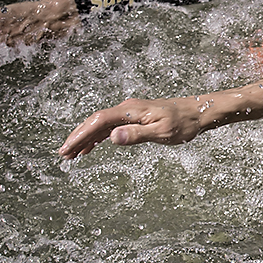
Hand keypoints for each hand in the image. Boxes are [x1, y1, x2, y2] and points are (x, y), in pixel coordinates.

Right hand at [59, 97, 203, 158]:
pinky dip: (98, 137)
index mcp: (130, 111)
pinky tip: (92, 147)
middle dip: (78, 137)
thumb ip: (136, 135)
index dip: (81, 135)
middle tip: (63, 154)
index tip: (68, 148)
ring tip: (72, 154)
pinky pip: (110, 126)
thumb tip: (112, 137)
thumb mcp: (162, 132)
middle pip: (95, 122)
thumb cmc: (184, 123)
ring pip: (101, 125)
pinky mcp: (135, 118)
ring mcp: (130, 113)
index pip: (98, 122)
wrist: (199, 112)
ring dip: (86, 138)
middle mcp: (127, 109)